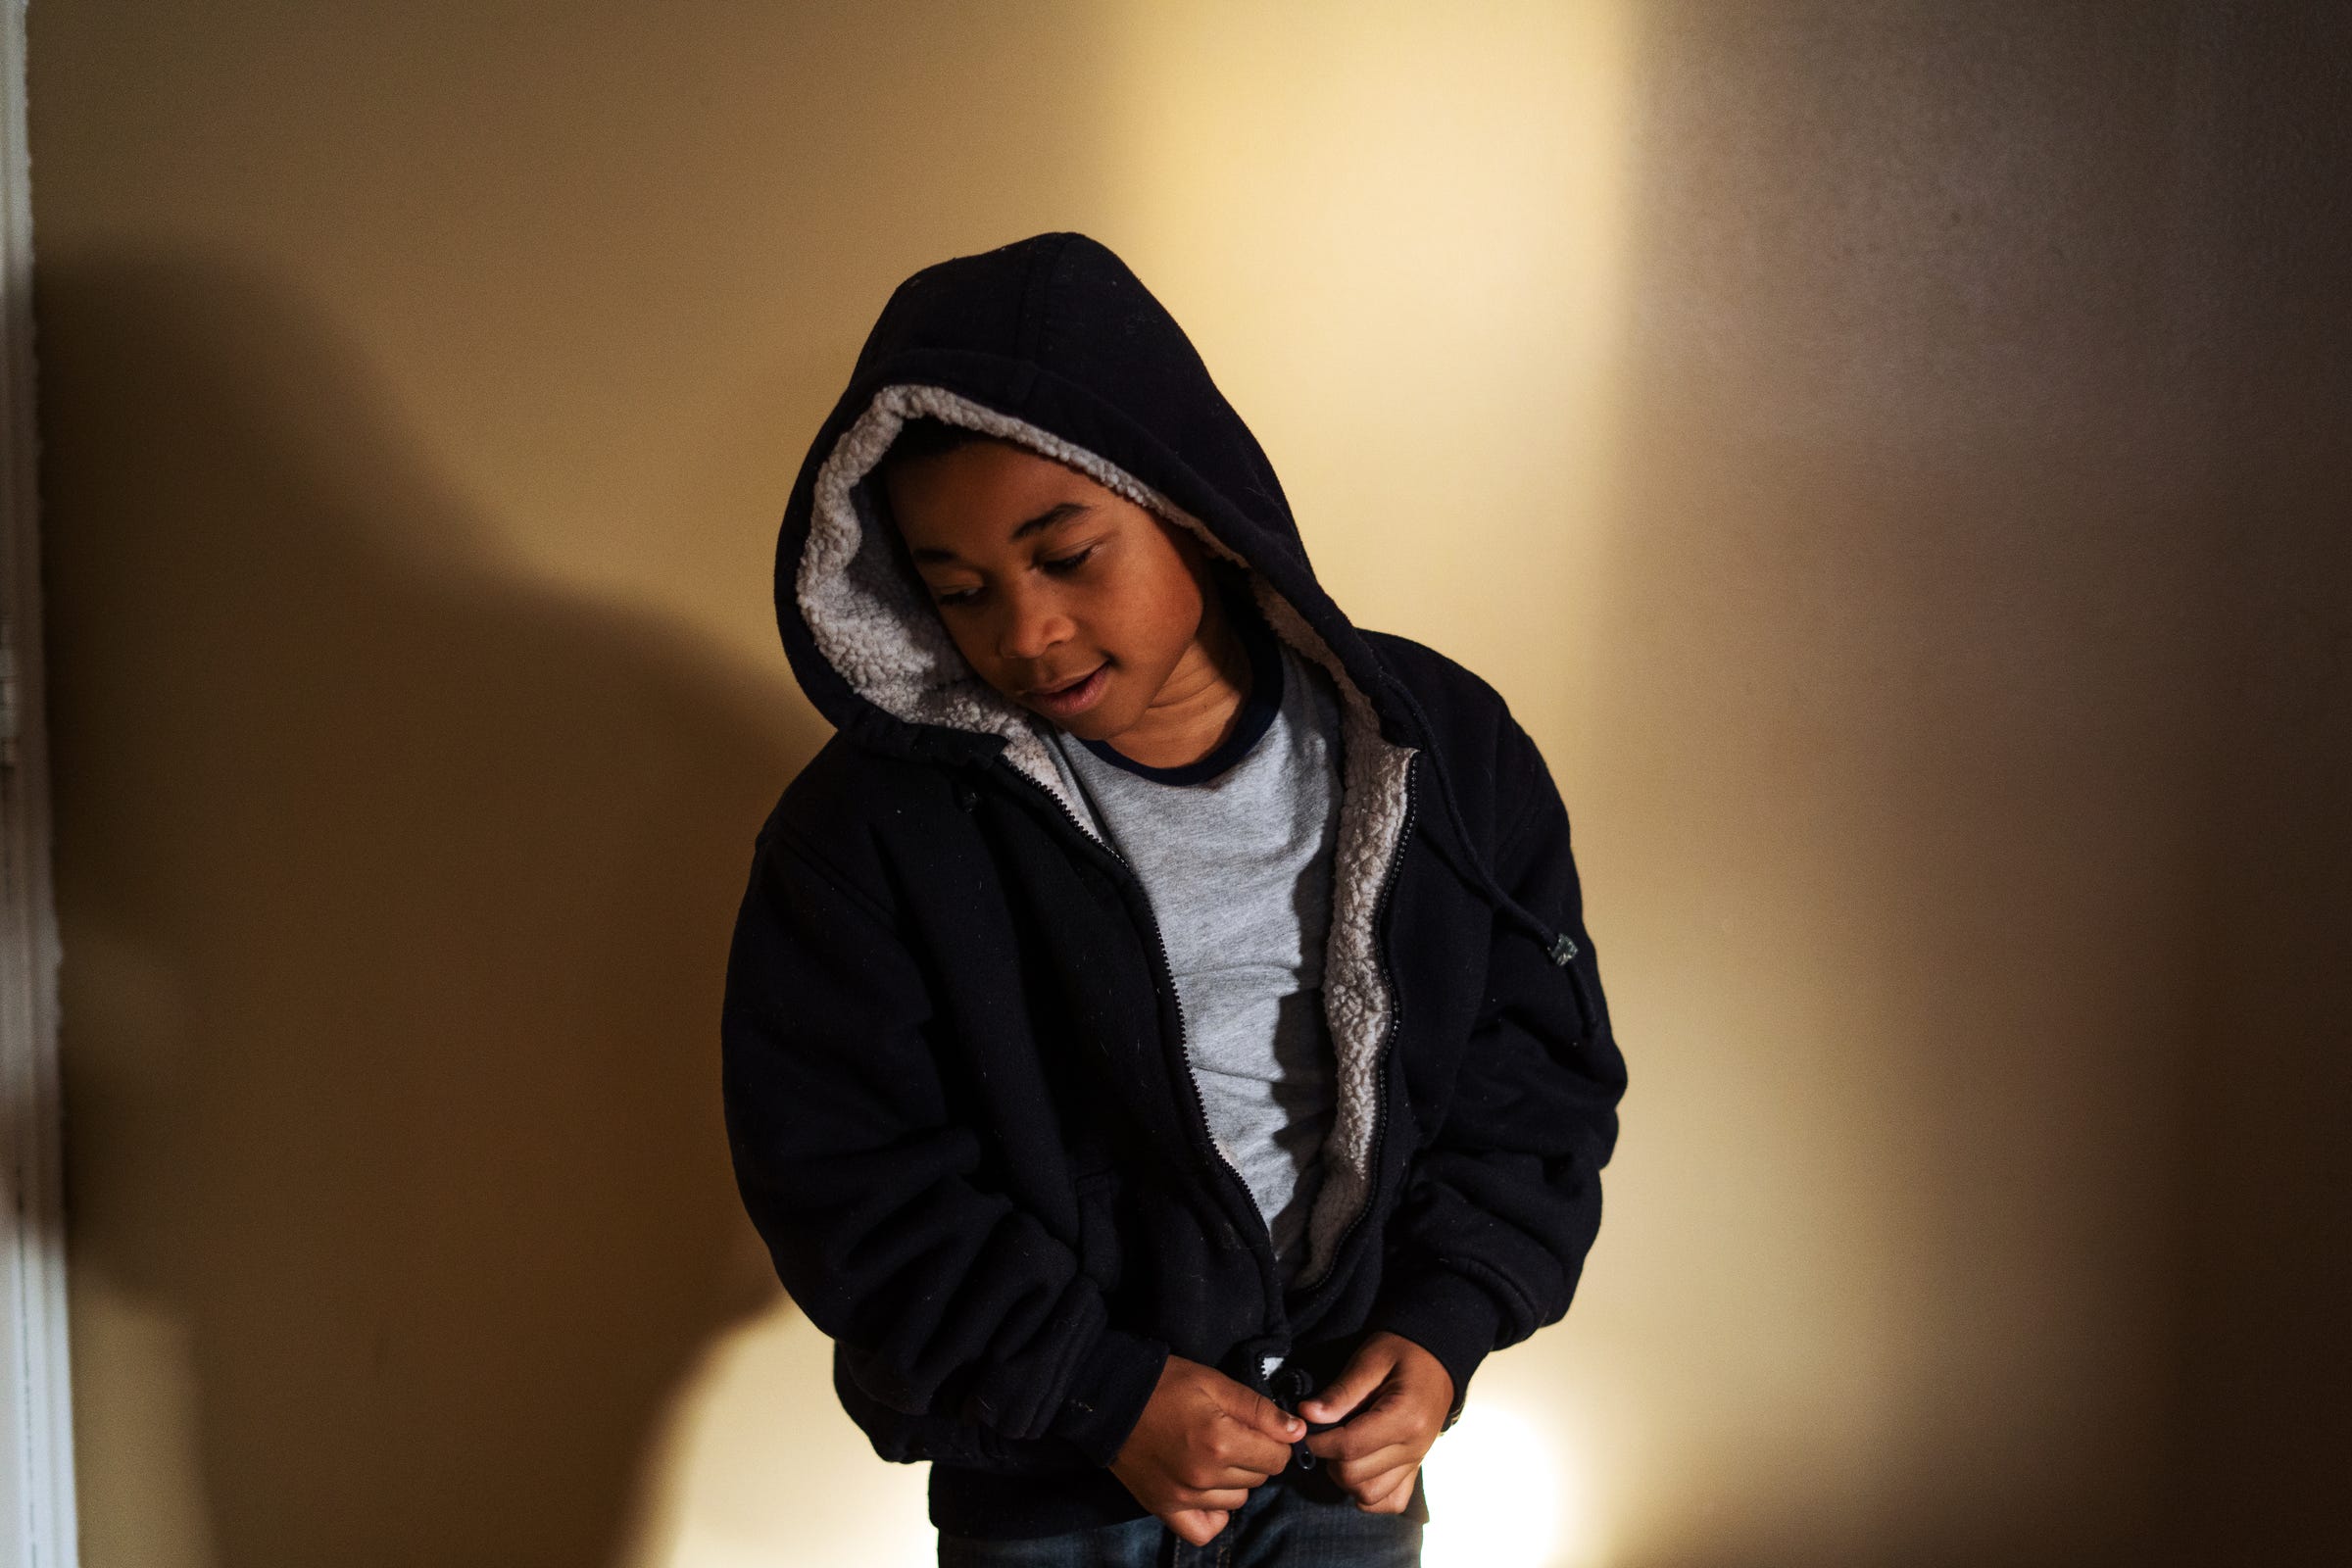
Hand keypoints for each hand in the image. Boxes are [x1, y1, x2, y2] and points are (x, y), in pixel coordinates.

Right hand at [1109, 1355, 1304, 1545]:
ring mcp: (1184, 1497)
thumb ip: (1259, 1410)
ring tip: (1214, 1455)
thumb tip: (1297, 1432)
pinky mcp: (1164, 1508)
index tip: (1260, 1427)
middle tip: (1232, 1434)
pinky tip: (1208, 1491)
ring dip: (1234, 1481)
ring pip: (1237, 1502)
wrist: (1110, 1399)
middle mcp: (1205, 1476)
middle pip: (1259, 1479)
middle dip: (1256, 1456)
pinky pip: (1205, 1529)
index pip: (1278, 1457)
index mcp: (1221, 1441)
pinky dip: (1213, 1515)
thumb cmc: (1166, 1384)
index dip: (1276, 1439)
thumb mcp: (1215, 1383)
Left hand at [1299, 1331, 1453, 1512]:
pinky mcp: (1416, 1469)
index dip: (1318, 1442)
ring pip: (1369, 1494)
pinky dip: (1370, 1494)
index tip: (1303, 1429)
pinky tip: (1360, 1470)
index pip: (1349, 1446)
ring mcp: (1417, 1462)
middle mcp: (1414, 1447)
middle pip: (1355, 1475)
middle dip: (1329, 1459)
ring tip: (1340, 1451)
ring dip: (1345, 1478)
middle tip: (1323, 1435)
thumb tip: (1306, 1415)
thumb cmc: (1401, 1352)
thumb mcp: (1369, 1361)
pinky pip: (1391, 1501)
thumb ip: (1340, 1392)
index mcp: (1404, 1418)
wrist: (1437, 1358)